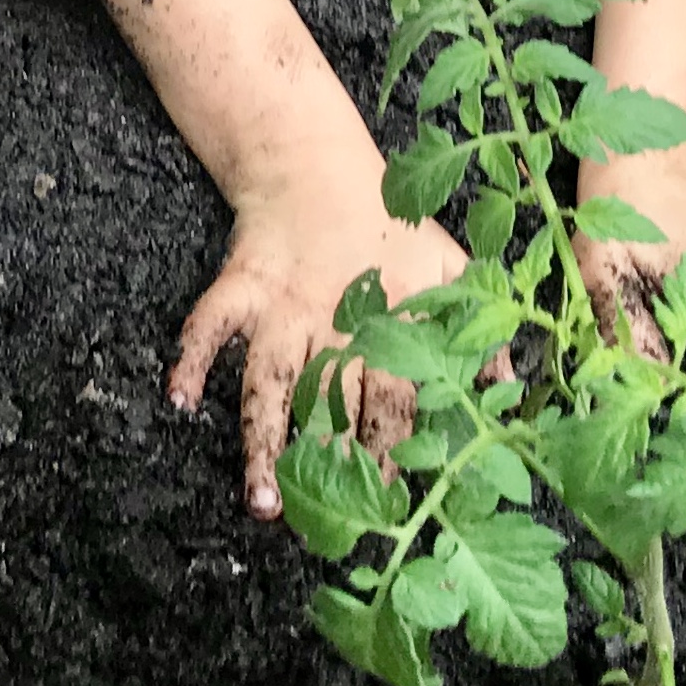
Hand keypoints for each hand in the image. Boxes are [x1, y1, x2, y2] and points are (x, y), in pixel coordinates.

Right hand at [168, 172, 466, 520]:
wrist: (314, 160)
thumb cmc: (389, 222)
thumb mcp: (448, 263)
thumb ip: (478, 328)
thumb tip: (506, 389)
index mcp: (390, 320)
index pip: (396, 396)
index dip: (396, 448)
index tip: (396, 501)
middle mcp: (335, 321)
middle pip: (332, 402)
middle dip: (330, 463)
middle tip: (326, 525)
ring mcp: (283, 306)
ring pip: (269, 379)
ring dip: (262, 440)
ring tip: (260, 500)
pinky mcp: (242, 285)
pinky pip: (210, 322)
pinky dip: (191, 356)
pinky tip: (179, 400)